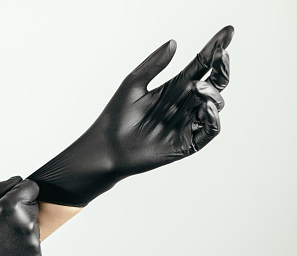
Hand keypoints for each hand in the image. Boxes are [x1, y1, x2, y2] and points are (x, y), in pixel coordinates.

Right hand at [0, 176, 40, 255]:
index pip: (32, 188)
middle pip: (33, 208)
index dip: (19, 194)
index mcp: (12, 207)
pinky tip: (5, 255)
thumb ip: (1, 188)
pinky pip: (33, 247)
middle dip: (20, 213)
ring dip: (22, 232)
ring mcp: (33, 243)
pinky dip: (23, 249)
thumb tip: (19, 180)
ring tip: (0, 243)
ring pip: (34, 228)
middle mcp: (26, 223)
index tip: (8, 205)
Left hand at [29, 26, 233, 205]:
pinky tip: (205, 107)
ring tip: (198, 87)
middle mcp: (185, 104)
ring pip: (215, 105)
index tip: (228, 31)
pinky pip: (210, 130)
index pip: (201, 66)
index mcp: (174, 88)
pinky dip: (213, 118)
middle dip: (221, 68)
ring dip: (212, 93)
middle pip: (214, 83)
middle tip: (221, 55)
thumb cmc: (116, 116)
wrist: (106, 146)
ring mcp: (187, 123)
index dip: (215, 49)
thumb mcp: (134, 83)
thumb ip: (154, 64)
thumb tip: (173, 42)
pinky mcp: (187, 143)